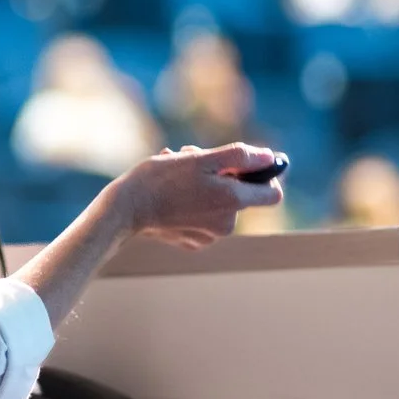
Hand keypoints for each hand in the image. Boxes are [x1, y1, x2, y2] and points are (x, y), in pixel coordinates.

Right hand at [111, 144, 285, 249]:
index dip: (263, 175)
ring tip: (176, 174)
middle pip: (240, 193)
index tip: (245, 164)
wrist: (126, 209)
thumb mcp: (200, 159)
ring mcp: (210, 236)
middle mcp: (227, 224)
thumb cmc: (160, 180)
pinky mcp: (193, 241)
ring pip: (219, 202)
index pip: (272, 193)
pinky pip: (203, 217)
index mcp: (233, 202)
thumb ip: (240, 157)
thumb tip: (269, 157)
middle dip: (222, 173)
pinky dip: (192, 202)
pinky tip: (171, 194)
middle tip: (193, 159)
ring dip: (203, 183)